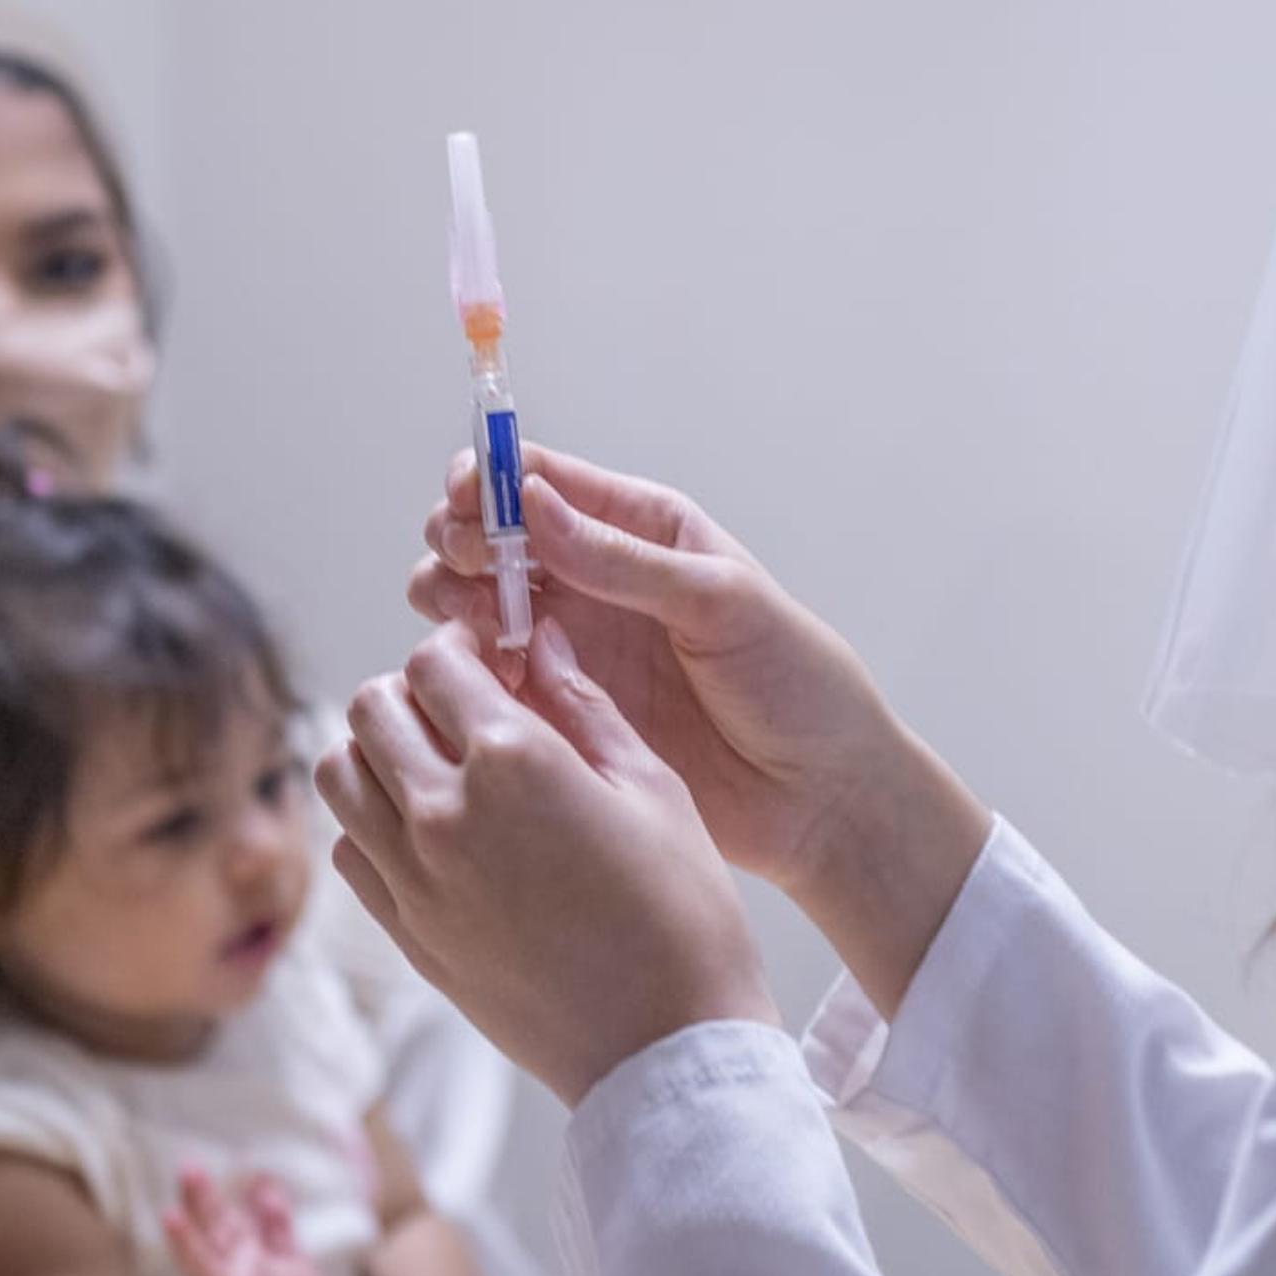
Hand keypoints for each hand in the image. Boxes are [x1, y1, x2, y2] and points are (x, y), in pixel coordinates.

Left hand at [322, 617, 780, 1103]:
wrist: (664, 1049)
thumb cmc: (682, 915)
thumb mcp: (655, 788)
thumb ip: (585, 705)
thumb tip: (542, 642)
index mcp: (513, 760)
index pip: (435, 661)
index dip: (460, 647)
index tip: (487, 660)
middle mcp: (444, 812)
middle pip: (370, 706)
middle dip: (411, 690)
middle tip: (459, 709)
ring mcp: (414, 879)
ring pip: (339, 774)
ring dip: (377, 753)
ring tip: (434, 767)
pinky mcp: (406, 935)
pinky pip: (349, 851)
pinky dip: (371, 825)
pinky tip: (428, 833)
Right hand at [413, 446, 920, 888]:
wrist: (820, 795)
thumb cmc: (796, 682)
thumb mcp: (721, 601)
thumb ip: (624, 559)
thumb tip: (534, 502)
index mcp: (642, 528)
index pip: (545, 480)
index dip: (491, 480)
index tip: (464, 498)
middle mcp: (597, 579)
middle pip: (491, 537)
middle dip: (461, 540)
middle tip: (472, 568)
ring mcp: (575, 645)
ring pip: (476, 604)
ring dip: (455, 602)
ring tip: (481, 626)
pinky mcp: (563, 710)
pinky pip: (491, 677)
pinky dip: (469, 668)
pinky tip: (487, 679)